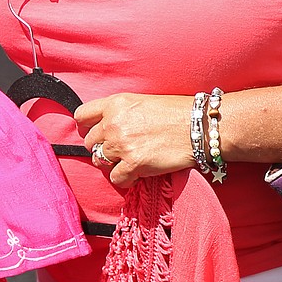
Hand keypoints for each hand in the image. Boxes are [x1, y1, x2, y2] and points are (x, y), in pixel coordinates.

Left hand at [75, 93, 195, 187]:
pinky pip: (116, 178)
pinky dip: (125, 179)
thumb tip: (107, 127)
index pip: (82, 116)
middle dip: (101, 147)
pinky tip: (137, 173)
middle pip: (89, 142)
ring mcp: (122, 144)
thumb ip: (121, 113)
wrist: (199, 126)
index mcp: (115, 104)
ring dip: (111, 164)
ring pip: (99, 161)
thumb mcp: (142, 101)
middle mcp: (114, 123)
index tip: (96, 133)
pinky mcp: (134, 164)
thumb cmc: (176, 112)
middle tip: (118, 151)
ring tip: (127, 161)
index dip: (87, 127)